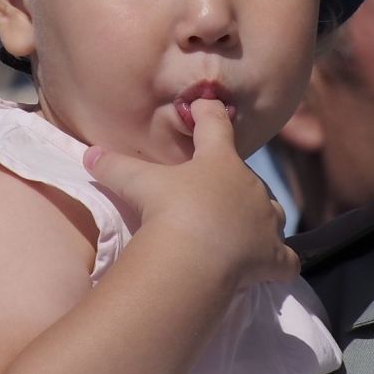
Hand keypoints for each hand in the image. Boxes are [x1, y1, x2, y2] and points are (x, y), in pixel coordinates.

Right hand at [83, 100, 295, 290]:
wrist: (195, 257)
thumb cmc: (170, 210)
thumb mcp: (137, 184)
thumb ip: (114, 167)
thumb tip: (88, 155)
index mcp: (220, 160)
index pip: (216, 126)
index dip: (209, 114)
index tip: (206, 106)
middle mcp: (251, 186)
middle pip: (246, 176)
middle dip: (233, 181)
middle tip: (213, 194)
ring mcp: (266, 223)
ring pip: (272, 213)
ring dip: (260, 217)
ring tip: (243, 226)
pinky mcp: (273, 257)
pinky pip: (285, 259)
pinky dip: (279, 261)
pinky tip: (273, 267)